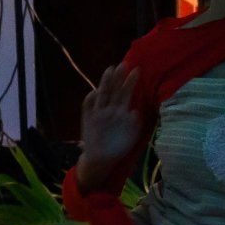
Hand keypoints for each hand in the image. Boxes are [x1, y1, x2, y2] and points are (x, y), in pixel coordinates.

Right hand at [76, 64, 141, 187]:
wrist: (102, 160)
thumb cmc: (118, 146)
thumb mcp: (130, 135)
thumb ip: (134, 124)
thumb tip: (135, 112)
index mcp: (120, 111)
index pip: (125, 93)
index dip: (130, 82)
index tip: (137, 70)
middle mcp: (109, 109)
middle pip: (114, 90)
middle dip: (119, 78)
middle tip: (124, 64)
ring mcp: (98, 113)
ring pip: (102, 94)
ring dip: (105, 83)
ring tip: (109, 70)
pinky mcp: (88, 120)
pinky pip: (88, 106)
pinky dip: (90, 99)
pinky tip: (95, 92)